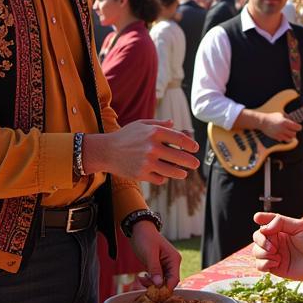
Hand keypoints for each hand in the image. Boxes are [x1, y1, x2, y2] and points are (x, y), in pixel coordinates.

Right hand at [83, 120, 198, 184]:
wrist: (106, 151)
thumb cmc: (125, 136)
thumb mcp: (140, 124)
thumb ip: (158, 123)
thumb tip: (173, 123)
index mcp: (154, 132)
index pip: (180, 139)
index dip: (190, 145)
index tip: (195, 148)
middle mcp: (152, 147)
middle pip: (180, 157)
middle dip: (191, 162)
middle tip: (195, 164)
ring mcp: (147, 162)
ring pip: (172, 171)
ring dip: (181, 173)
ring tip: (183, 173)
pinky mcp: (142, 174)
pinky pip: (159, 179)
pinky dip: (163, 178)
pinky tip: (164, 176)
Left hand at [130, 221, 179, 287]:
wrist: (138, 229)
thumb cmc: (145, 238)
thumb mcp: (149, 253)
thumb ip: (155, 269)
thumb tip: (159, 284)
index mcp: (174, 259)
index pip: (174, 280)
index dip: (166, 288)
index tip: (155, 293)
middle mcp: (172, 264)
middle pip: (168, 282)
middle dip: (156, 286)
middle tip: (144, 283)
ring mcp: (165, 266)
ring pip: (161, 282)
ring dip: (151, 284)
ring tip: (141, 278)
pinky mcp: (158, 267)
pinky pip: (156, 279)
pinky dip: (149, 280)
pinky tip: (141, 276)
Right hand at [251, 212, 302, 282]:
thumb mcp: (299, 226)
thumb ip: (281, 222)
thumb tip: (264, 228)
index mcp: (280, 230)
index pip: (264, 225)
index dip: (260, 222)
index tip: (257, 219)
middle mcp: (275, 242)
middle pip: (256, 238)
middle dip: (261, 241)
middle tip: (274, 246)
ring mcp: (274, 255)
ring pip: (256, 252)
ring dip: (263, 253)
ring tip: (277, 255)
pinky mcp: (275, 268)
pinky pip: (259, 265)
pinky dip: (264, 263)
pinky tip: (276, 262)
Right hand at [258, 112, 300, 140]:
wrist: (262, 122)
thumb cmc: (272, 117)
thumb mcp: (281, 114)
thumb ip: (288, 117)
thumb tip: (294, 120)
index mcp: (285, 122)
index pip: (297, 127)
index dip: (298, 127)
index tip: (298, 126)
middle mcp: (283, 129)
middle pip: (294, 134)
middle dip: (294, 132)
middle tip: (292, 129)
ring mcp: (279, 134)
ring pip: (289, 139)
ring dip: (290, 136)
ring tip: (287, 133)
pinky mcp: (276, 137)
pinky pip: (283, 140)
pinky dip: (284, 138)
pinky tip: (282, 134)